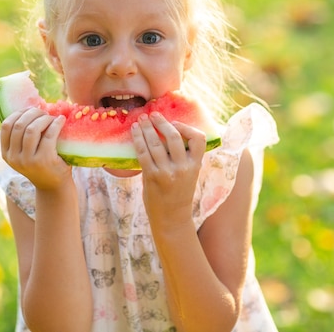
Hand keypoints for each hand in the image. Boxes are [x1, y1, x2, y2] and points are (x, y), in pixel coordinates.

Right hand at [0, 107, 70, 190]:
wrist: (53, 187)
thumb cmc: (41, 165)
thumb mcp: (25, 153)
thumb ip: (22, 137)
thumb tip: (29, 108)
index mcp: (6, 154)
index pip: (6, 126)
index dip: (18, 113)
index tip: (29, 110)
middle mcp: (14, 158)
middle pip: (19, 125)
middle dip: (33, 113)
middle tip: (44, 113)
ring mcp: (28, 160)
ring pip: (32, 129)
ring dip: (44, 118)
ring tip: (52, 117)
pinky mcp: (44, 160)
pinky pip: (49, 135)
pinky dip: (56, 124)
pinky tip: (61, 120)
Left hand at [131, 112, 206, 226]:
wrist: (171, 218)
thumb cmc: (179, 193)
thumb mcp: (189, 174)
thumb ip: (182, 156)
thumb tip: (167, 131)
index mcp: (195, 165)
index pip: (198, 139)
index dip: (187, 127)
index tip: (175, 123)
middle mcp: (183, 168)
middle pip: (173, 136)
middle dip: (161, 122)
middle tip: (153, 114)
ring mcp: (167, 172)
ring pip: (155, 142)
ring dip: (146, 128)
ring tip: (141, 120)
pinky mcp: (152, 177)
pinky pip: (143, 153)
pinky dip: (137, 139)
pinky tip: (134, 132)